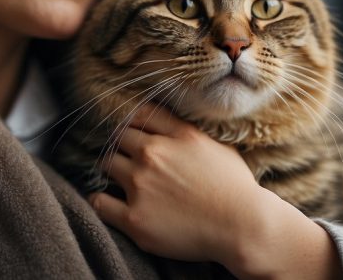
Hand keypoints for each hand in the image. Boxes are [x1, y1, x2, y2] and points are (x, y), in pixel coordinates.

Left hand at [88, 104, 342, 278]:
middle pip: (120, 139)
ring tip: (122, 179)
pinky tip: (108, 201)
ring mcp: (140, 185)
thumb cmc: (235, 187)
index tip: (134, 132)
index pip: (139, 115)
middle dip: (124, 146)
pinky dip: (100, 200)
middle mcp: (154, 154)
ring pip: (108, 165)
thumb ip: (186, 130)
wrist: (242, 227)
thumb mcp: (215, 145)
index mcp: (176, 135)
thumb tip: (166, 122)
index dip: (134, 123)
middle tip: (129, 158)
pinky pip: (100, 203)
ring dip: (113, 170)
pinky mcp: (134, 218)